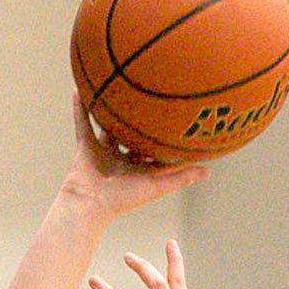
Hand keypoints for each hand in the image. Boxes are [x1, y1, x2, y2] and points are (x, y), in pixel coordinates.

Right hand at [62, 91, 207, 217]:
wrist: (92, 202)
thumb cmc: (125, 198)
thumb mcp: (158, 185)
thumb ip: (181, 177)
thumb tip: (209, 170)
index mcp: (137, 168)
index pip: (153, 149)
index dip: (162, 136)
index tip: (175, 118)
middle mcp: (120, 158)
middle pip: (131, 134)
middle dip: (138, 120)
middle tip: (148, 97)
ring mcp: (101, 151)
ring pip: (107, 125)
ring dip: (109, 109)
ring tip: (114, 86)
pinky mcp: (84, 145)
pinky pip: (82, 122)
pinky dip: (79, 107)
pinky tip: (80, 88)